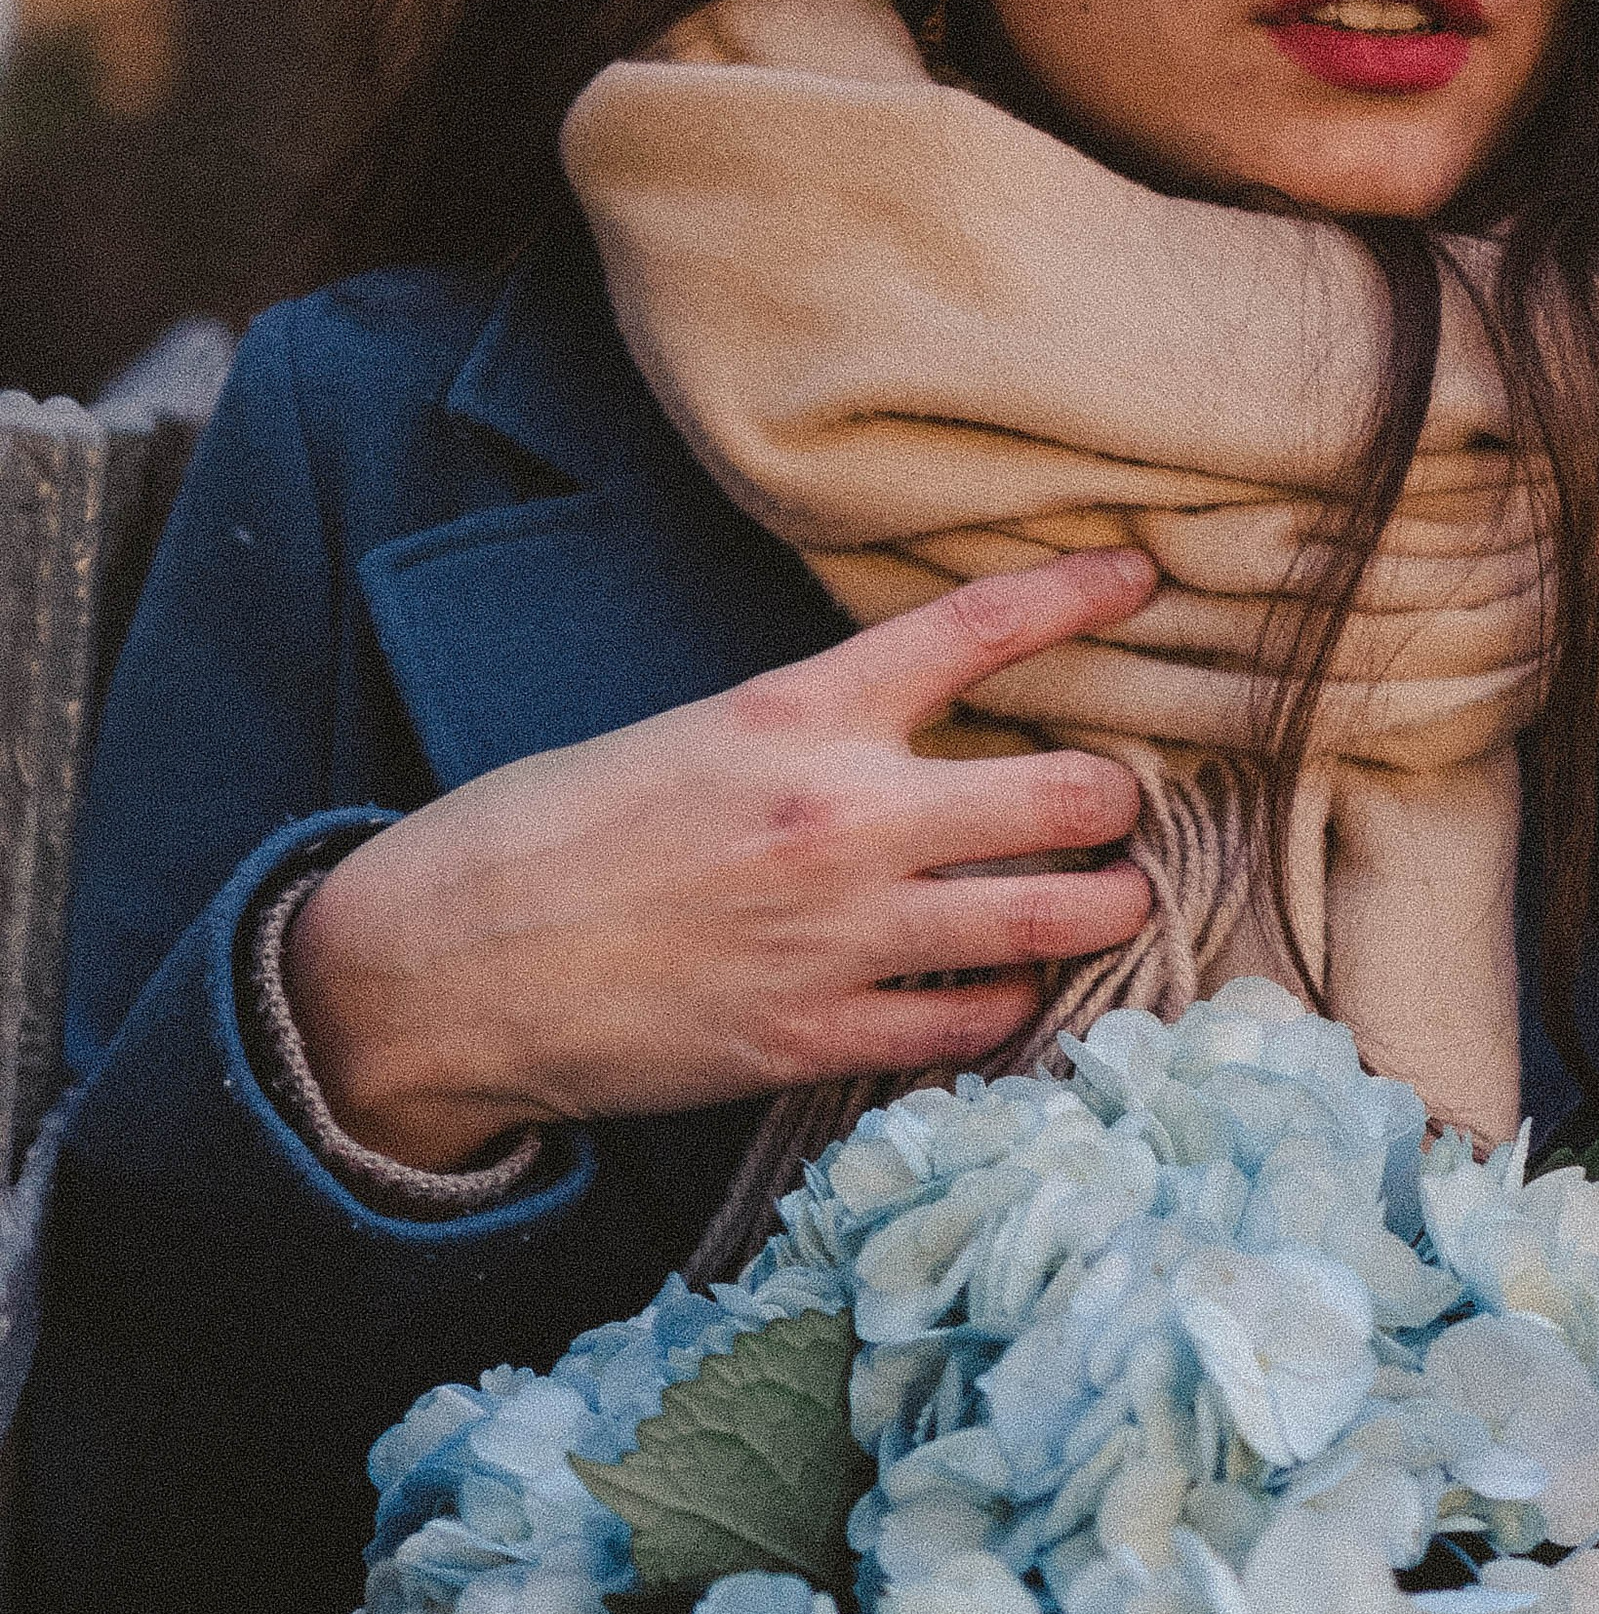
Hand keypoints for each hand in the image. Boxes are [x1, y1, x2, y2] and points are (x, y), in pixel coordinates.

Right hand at [284, 549, 1157, 1169]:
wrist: (441, 968)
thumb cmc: (546, 839)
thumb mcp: (684, 739)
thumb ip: (805, 734)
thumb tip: (904, 743)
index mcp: (794, 714)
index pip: (976, 631)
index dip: (1079, 595)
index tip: (1143, 576)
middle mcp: (841, 817)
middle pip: (1069, 792)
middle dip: (1118, 801)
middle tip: (1121, 807)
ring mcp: (842, 936)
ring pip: (1057, 915)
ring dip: (1105, 905)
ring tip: (1113, 899)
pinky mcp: (820, 1037)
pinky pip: (980, 1021)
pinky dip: (1014, 1004)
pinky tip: (1009, 990)